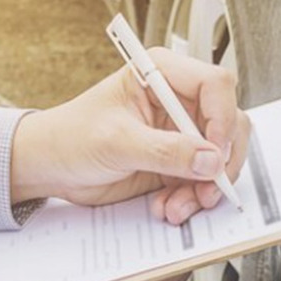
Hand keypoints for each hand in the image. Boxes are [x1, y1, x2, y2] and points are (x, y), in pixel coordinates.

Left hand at [10, 47, 249, 224]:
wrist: (52, 167)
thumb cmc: (70, 137)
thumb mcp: (116, 142)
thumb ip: (165, 150)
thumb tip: (209, 159)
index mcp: (161, 74)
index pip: (215, 85)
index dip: (222, 118)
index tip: (213, 153)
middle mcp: (177, 100)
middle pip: (229, 122)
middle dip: (220, 161)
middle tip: (206, 188)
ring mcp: (180, 132)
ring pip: (220, 157)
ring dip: (205, 187)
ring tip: (178, 206)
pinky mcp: (178, 161)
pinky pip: (203, 180)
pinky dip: (192, 198)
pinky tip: (169, 206)